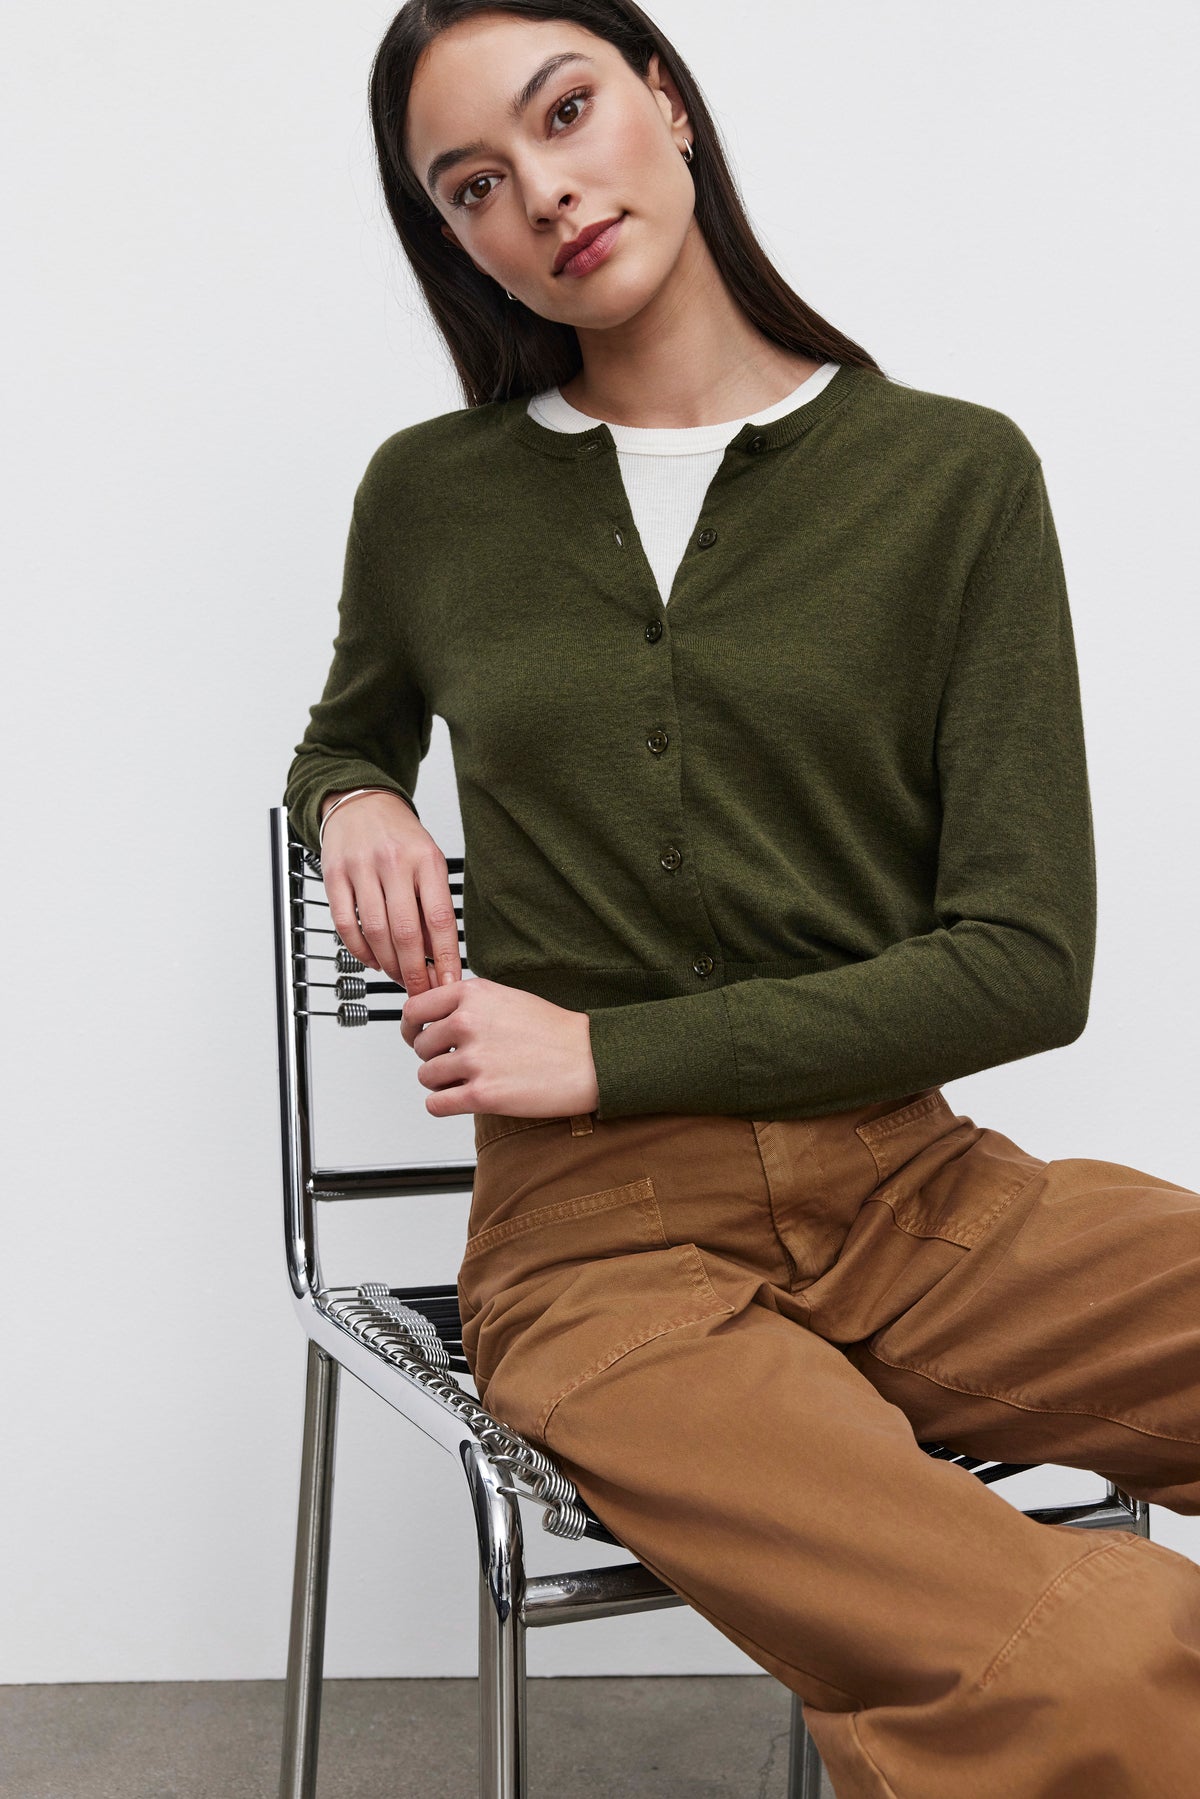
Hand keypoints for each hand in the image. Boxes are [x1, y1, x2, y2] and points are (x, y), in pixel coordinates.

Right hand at [319, 790, 459, 998]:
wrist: (361, 802)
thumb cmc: (399, 836)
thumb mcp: (428, 861)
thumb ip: (432, 903)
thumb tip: (435, 956)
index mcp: (426, 859)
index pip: (439, 919)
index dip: (444, 957)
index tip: (448, 982)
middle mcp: (393, 862)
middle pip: (406, 932)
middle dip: (414, 972)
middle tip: (420, 992)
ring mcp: (361, 868)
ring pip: (375, 931)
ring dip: (388, 964)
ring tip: (398, 977)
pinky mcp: (334, 875)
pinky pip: (345, 924)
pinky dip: (359, 950)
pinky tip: (372, 960)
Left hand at [399, 976, 599, 1118]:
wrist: (592, 1060)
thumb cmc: (556, 1031)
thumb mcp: (507, 998)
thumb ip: (469, 1003)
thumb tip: (432, 1016)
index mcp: (473, 994)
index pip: (414, 1010)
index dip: (412, 1027)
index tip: (416, 1036)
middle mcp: (468, 1022)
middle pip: (420, 1047)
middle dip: (434, 1057)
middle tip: (459, 1062)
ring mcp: (474, 1059)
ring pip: (426, 1076)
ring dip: (441, 1083)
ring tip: (469, 1080)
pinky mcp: (481, 1094)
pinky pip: (435, 1104)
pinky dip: (443, 1104)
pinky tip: (462, 1099)